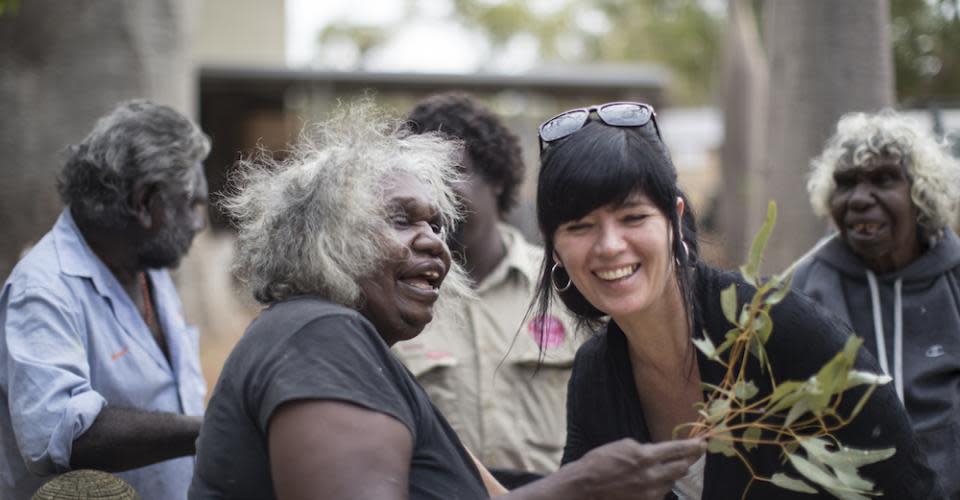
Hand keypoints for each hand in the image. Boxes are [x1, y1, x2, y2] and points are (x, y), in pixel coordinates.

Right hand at [572, 438, 705, 499]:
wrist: (586, 487)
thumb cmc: (600, 462)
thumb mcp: (623, 446)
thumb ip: (645, 449)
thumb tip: (658, 452)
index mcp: (645, 456)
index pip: (677, 450)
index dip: (692, 446)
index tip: (703, 443)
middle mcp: (651, 476)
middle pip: (681, 468)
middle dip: (689, 460)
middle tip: (696, 453)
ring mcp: (650, 492)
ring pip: (672, 481)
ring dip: (672, 473)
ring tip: (667, 467)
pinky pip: (661, 492)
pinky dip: (660, 485)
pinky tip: (651, 481)